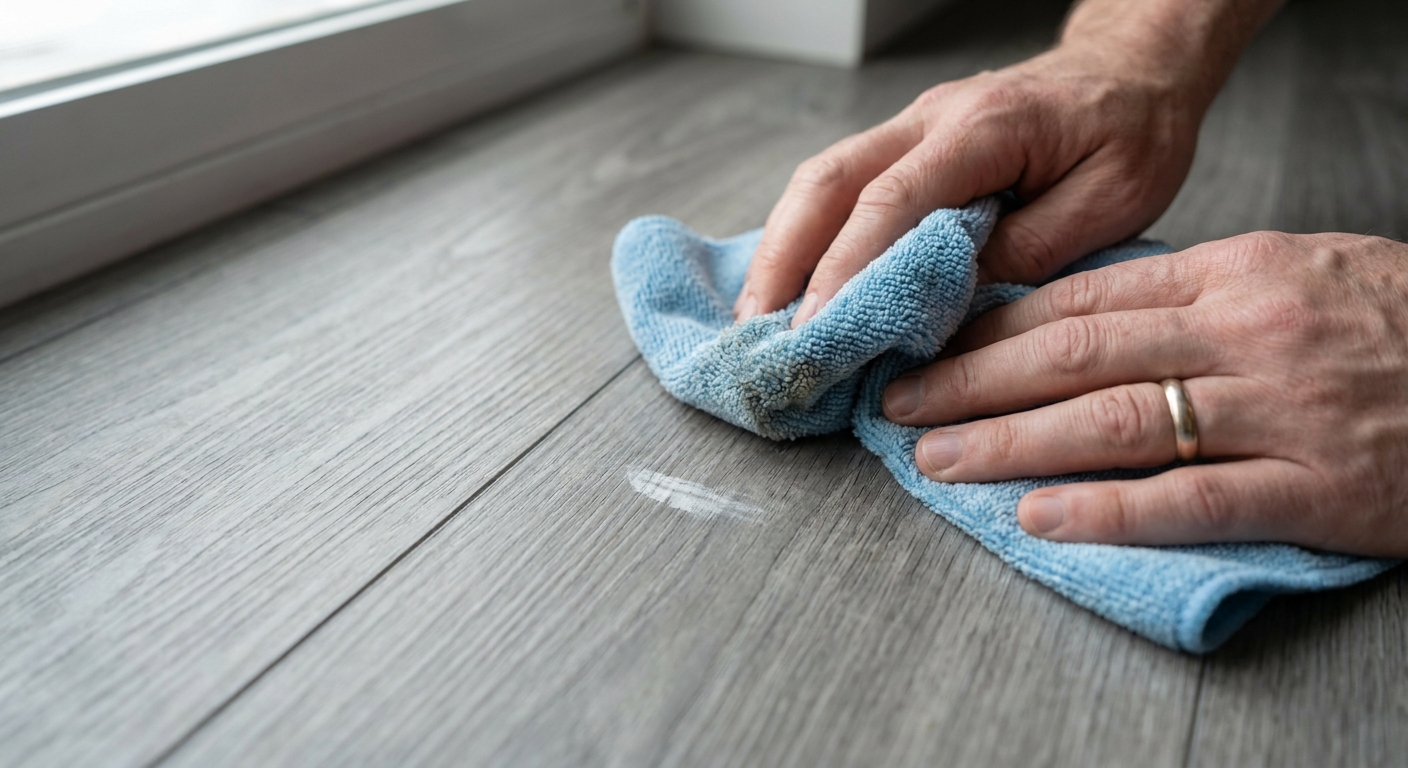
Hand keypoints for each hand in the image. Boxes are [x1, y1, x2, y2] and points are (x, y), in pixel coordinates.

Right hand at [733, 0, 1284, 327]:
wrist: (1132, 70)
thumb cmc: (1133, 132)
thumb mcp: (1113, 200)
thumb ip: (1031, 248)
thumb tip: (950, 299)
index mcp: (984, 129)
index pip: (891, 200)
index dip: (845, 268)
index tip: (813, 329)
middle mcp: (930, 118)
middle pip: (827, 181)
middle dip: (782, 258)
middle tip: (754, 330)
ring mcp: (911, 125)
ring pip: (820, 179)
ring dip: (782, 248)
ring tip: (758, 318)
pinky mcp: (907, 143)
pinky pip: (838, 184)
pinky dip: (806, 235)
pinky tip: (793, 281)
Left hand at [881, 232, 1407, 556]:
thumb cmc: (1396, 321)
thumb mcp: (1294, 274)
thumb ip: (1192, 296)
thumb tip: (1077, 319)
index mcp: (1234, 274)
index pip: (1081, 301)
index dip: (990, 330)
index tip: (928, 349)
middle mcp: (1246, 332)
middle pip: (1075, 356)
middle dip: (972, 383)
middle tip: (900, 407)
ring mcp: (1281, 410)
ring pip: (1114, 423)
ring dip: (1009, 443)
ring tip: (937, 462)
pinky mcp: (1318, 488)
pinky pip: (1192, 500)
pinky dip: (1106, 510)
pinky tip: (1037, 517)